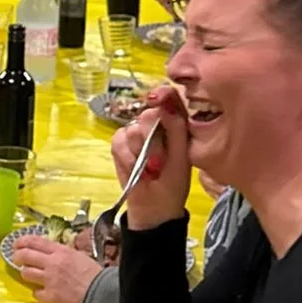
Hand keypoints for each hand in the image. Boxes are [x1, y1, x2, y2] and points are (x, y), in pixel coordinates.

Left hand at [10, 234, 103, 302]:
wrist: (101, 296)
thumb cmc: (95, 276)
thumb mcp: (80, 257)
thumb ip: (65, 255)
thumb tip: (55, 254)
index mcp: (61, 252)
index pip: (36, 241)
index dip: (23, 241)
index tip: (17, 243)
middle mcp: (52, 263)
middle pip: (25, 255)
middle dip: (18, 256)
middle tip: (16, 258)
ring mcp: (48, 280)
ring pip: (26, 273)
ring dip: (26, 273)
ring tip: (29, 275)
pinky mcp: (48, 297)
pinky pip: (36, 293)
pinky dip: (39, 293)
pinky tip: (44, 293)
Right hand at [109, 86, 190, 229]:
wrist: (155, 207)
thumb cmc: (174, 183)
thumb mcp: (182, 157)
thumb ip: (177, 129)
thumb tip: (166, 105)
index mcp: (176, 123)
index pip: (170, 98)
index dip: (164, 95)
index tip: (158, 101)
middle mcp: (155, 123)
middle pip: (148, 114)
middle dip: (153, 141)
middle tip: (159, 163)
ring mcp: (135, 132)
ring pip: (134, 130)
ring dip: (142, 154)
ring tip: (151, 171)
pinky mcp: (119, 143)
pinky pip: (119, 141)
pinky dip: (127, 158)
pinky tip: (136, 169)